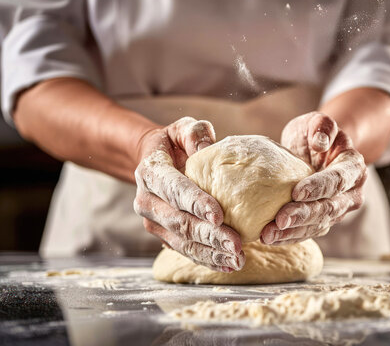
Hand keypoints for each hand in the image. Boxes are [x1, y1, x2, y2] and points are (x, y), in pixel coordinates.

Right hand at [134, 117, 244, 271]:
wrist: (153, 161)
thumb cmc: (175, 143)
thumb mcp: (183, 129)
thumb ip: (196, 133)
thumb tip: (209, 147)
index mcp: (151, 172)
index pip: (173, 189)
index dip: (195, 203)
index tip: (219, 215)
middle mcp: (147, 201)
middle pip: (179, 222)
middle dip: (209, 235)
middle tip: (236, 244)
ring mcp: (153, 221)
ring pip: (182, 241)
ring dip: (210, 253)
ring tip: (238, 259)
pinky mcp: (162, 235)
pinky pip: (185, 250)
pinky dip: (206, 259)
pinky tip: (228, 264)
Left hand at [260, 112, 366, 244]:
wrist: (316, 150)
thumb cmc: (315, 135)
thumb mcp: (317, 122)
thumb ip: (322, 126)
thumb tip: (320, 142)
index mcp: (353, 167)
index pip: (338, 180)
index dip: (318, 187)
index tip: (296, 192)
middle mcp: (351, 193)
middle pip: (329, 208)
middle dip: (303, 215)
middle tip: (280, 220)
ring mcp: (338, 210)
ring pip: (318, 225)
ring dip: (293, 232)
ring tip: (268, 234)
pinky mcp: (323, 221)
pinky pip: (307, 232)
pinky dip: (288, 237)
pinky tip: (269, 238)